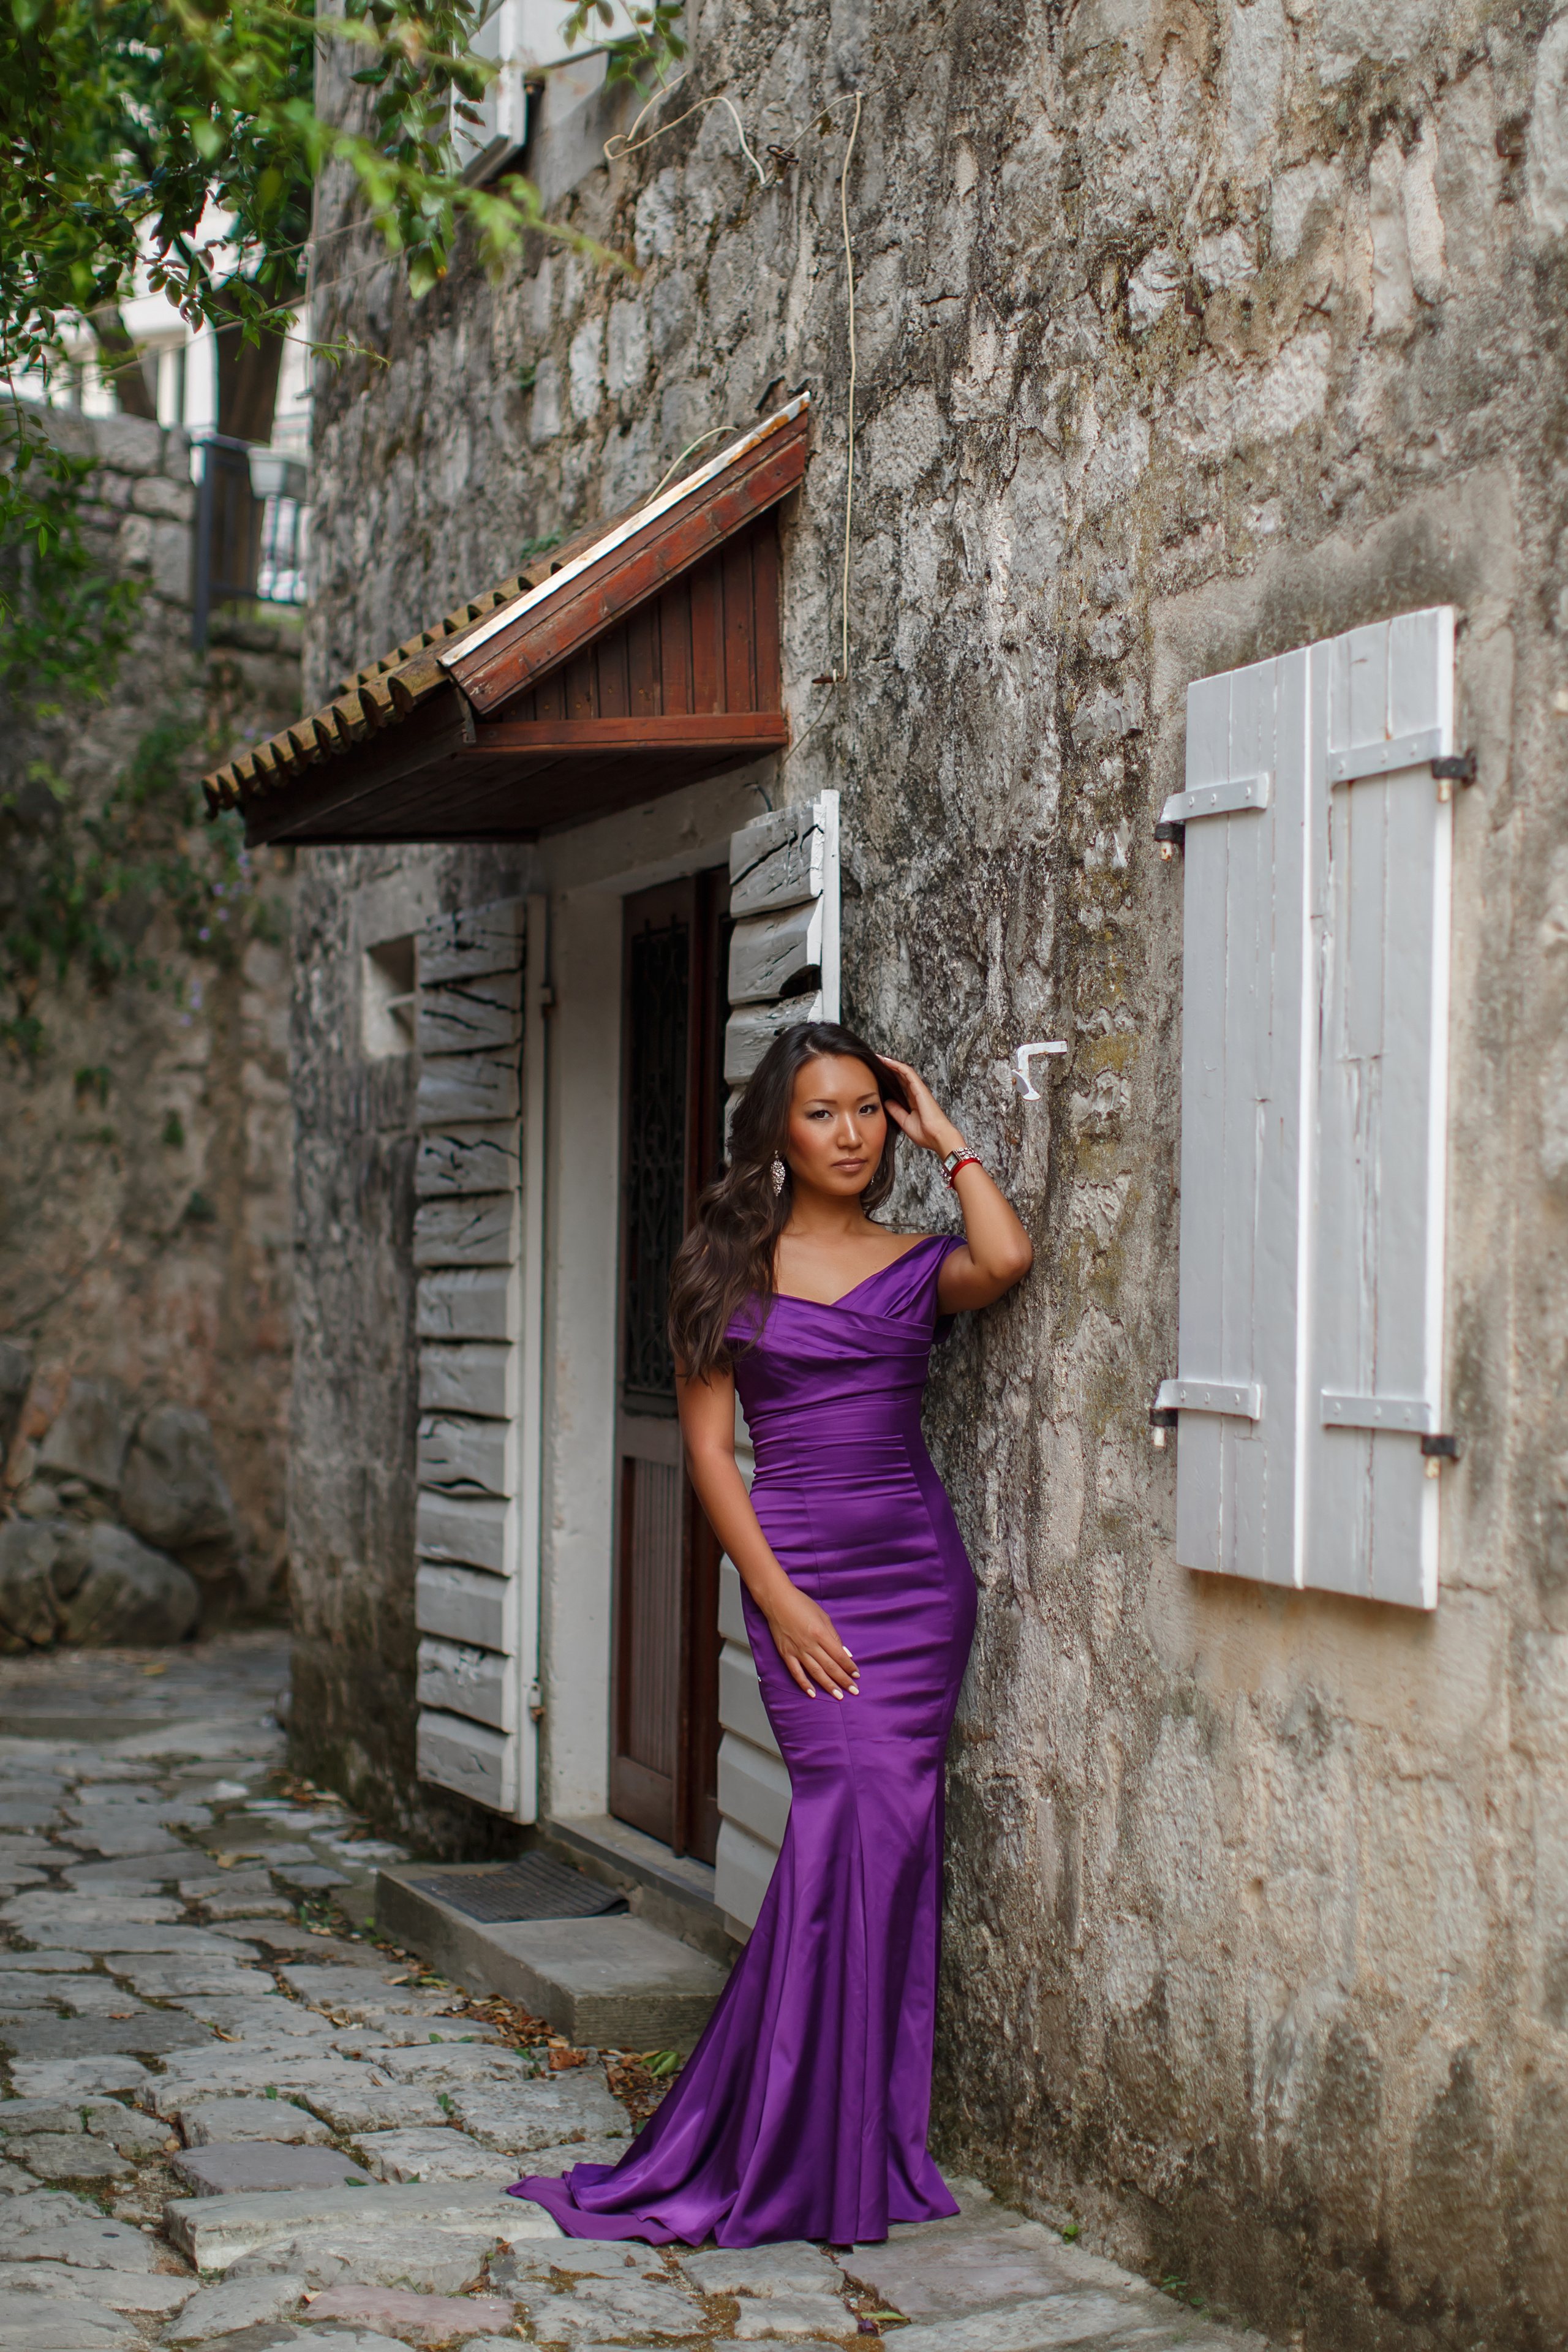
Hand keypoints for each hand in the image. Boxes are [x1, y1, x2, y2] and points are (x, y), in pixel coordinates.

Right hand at [762, 1581, 859, 1699]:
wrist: (777, 1601)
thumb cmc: (802, 1605)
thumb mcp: (823, 1616)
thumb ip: (834, 1636)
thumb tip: (845, 1653)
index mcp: (821, 1633)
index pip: (839, 1655)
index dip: (849, 1667)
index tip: (856, 1675)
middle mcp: (810, 1644)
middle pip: (830, 1666)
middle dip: (843, 1680)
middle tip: (854, 1691)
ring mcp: (797, 1650)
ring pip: (815, 1672)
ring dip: (828, 1686)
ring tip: (838, 1696)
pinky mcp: (786, 1654)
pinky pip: (796, 1672)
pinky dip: (804, 1684)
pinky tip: (812, 1693)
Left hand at [878, 1057, 962, 1158]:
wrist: (937, 1137)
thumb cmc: (925, 1133)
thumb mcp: (904, 1121)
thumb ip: (896, 1111)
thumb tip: (886, 1101)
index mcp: (912, 1101)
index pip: (899, 1085)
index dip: (889, 1079)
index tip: (876, 1074)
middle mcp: (915, 1093)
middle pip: (900, 1076)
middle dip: (888, 1068)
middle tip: (875, 1062)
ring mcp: (918, 1089)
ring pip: (903, 1071)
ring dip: (891, 1063)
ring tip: (878, 1058)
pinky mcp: (920, 1088)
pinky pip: (908, 1072)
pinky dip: (897, 1066)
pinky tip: (887, 1061)